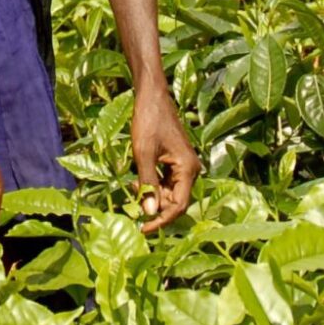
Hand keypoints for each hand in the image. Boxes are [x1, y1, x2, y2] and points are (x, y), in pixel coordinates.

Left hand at [129, 91, 198, 233]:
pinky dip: (153, 186)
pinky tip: (137, 181)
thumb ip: (147, 184)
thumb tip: (149, 213)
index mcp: (187, 169)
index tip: (143, 228)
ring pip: (170, 193)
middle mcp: (191, 169)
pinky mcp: (176, 161)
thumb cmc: (148, 122)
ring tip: (133, 188)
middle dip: (155, 207)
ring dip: (152, 196)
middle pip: (176, 201)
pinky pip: (167, 182)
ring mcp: (184, 165)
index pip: (179, 205)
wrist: (152, 97)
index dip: (162, 220)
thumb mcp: (144, 154)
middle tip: (133, 205)